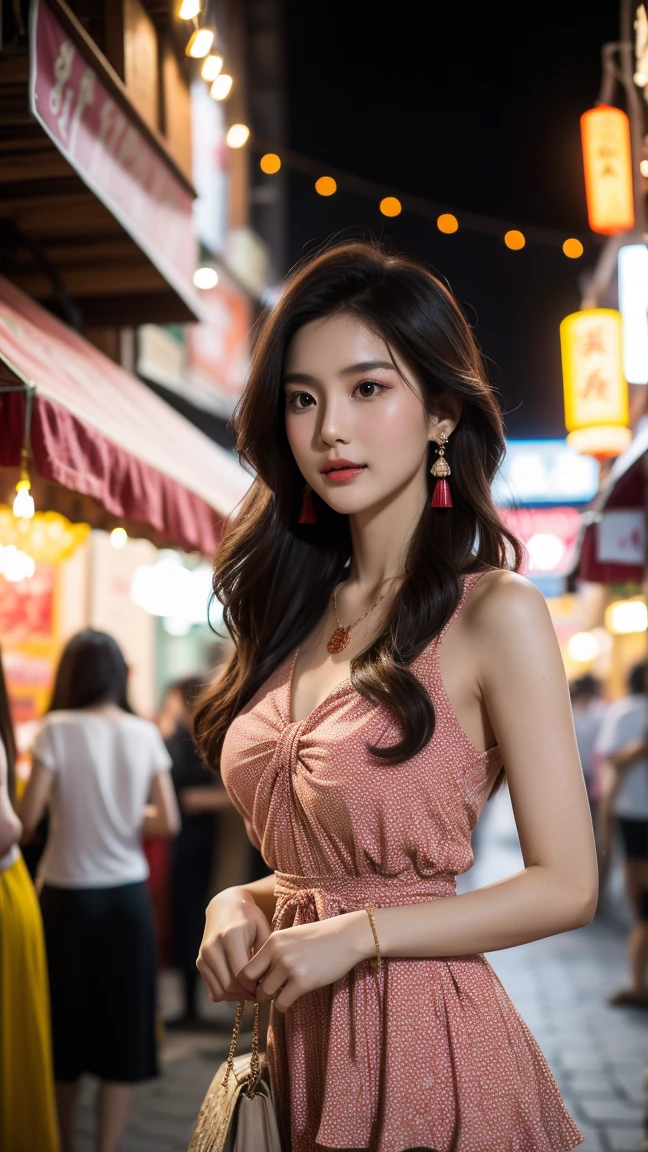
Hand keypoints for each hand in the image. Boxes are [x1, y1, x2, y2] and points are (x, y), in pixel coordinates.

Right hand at [196, 887, 272, 1002]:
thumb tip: (267, 983)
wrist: (225, 906)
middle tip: (261, 993)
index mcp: (230, 937)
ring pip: (220, 991)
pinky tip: (239, 987)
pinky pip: (213, 990)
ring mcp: (203, 956)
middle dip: (247, 994)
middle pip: (230, 985)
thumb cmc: (249, 917)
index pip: (242, 974)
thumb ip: (266, 954)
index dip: (255, 986)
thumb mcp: (262, 929)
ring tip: (251, 991)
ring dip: (237, 997)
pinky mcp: (200, 962)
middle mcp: (212, 947)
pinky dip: (227, 994)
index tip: (266, 987)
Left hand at [236, 911, 374, 1012]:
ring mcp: (290, 967)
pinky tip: (289, 1001)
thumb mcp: (291, 937)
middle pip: (254, 983)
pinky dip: (283, 1006)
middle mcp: (278, 953)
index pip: (247, 968)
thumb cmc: (318, 938)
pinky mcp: (303, 982)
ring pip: (266, 994)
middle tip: (265, 996)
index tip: (254, 987)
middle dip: (258, 992)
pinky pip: (282, 1002)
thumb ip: (274, 952)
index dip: (248, 982)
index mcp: (273, 941)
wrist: (345, 937)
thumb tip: (257, 974)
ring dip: (271, 999)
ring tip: (279, 996)